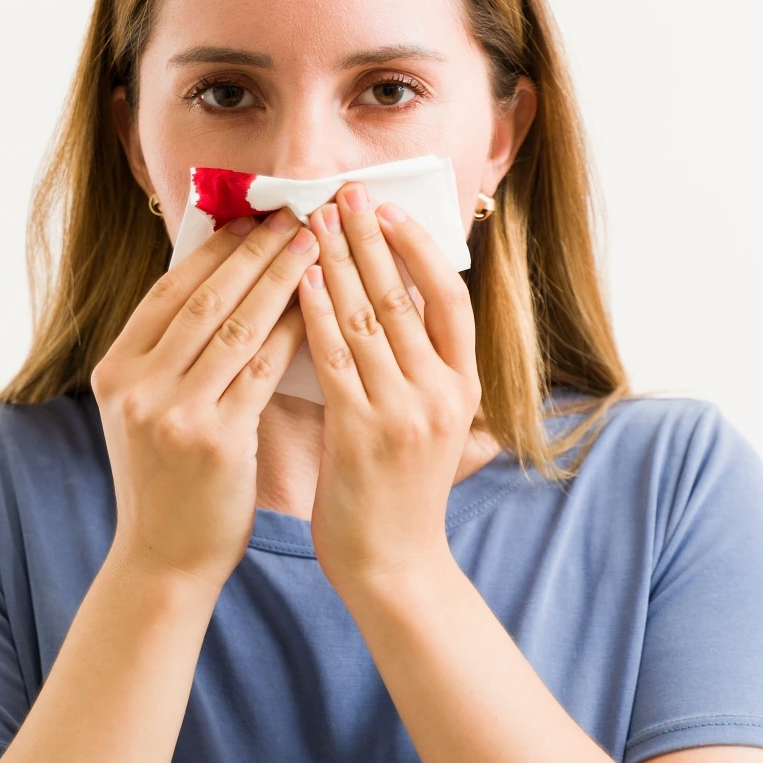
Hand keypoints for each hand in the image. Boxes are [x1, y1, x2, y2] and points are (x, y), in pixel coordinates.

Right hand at [91, 208, 314, 591]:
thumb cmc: (166, 481)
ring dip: (282, 280)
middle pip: (205, 300)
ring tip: (317, 246)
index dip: (216, 250)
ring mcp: (172, 414)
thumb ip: (170, 356)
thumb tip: (219, 282)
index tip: (254, 218)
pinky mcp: (214, 441)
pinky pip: (262, 371)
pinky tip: (322, 308)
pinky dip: (292, 333)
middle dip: (255, 252)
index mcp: (115, 370)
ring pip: (237, 328)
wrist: (163, 559)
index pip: (170, 291)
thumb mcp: (145, 411)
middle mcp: (137, 387)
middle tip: (297, 215)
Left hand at [296, 181, 481, 589]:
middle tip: (346, 193)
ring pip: (371, 318)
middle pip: (407, 296)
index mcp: (463, 390)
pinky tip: (299, 280)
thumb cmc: (397, 499)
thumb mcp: (427, 432)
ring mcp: (406, 411)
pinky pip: (337, 359)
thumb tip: (386, 321)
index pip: (451, 302)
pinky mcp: (363, 431)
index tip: (392, 212)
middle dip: (373, 239)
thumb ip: (415, 379)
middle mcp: (442, 393)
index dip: (420, 251)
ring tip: (314, 221)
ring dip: (340, 262)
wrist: (395, 568)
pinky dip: (317, 313)